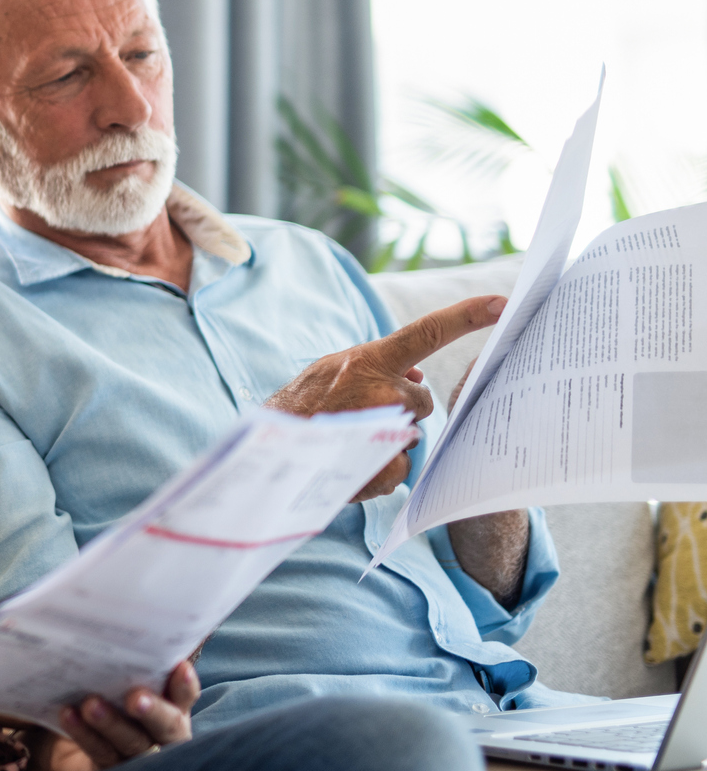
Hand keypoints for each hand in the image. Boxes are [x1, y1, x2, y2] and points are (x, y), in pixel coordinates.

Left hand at [28, 661, 199, 770]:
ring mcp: (137, 756)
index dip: (185, 685)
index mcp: (172, 706)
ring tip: (92, 705)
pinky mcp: (110, 770)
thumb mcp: (117, 676)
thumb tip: (115, 614)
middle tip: (134, 698)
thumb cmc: (105, 694)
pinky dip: (85, 733)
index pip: (185, 696)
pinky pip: (99, 752)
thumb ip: (126, 660)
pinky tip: (68, 713)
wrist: (68, 744)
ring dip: (113, 724)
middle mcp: (162, 734)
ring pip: (132, 744)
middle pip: (167, 726)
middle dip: (153, 711)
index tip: (180, 667)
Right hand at [263, 295, 506, 500]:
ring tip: (350, 437)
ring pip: (411, 433)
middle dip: (401, 406)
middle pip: (422, 399)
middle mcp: (383, 391)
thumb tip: (417, 375)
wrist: (270, 448)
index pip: (427, 333)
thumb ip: (376, 366)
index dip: (466, 317)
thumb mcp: (334, 369)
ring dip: (390, 436)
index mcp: (370, 360)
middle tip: (361, 412)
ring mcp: (385, 428)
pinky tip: (354, 461)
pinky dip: (382, 467)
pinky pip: (401, 465)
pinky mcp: (383, 464)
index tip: (501, 303)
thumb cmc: (301, 404)